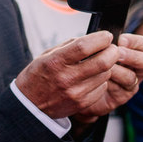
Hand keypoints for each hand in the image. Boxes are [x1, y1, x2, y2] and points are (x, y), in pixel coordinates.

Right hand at [15, 31, 142, 120]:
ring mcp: (76, 93)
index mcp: (56, 61)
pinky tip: (91, 78)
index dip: (101, 38)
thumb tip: (93, 39)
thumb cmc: (38, 76)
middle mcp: (66, 78)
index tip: (106, 35)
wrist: (30, 105)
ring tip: (98, 64)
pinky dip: (101, 80)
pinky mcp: (82, 103)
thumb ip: (69, 46)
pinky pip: (102, 87)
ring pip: (105, 74)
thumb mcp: (46, 55)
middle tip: (111, 48)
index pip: (85, 46)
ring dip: (106, 66)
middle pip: (103, 62)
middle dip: (112, 51)